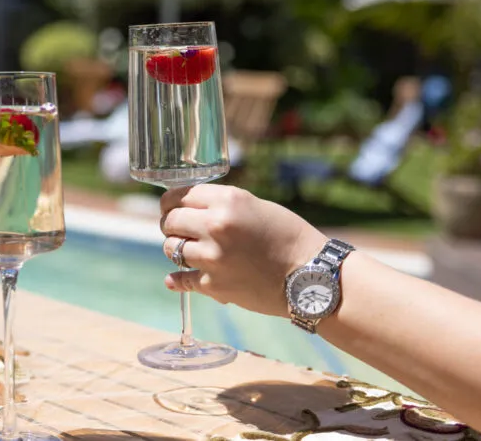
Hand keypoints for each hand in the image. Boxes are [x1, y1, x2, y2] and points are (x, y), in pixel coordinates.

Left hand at [159, 184, 326, 316]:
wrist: (310, 276)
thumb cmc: (288, 237)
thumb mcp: (256, 206)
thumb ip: (221, 204)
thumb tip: (190, 206)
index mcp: (228, 201)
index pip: (180, 195)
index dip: (171, 202)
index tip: (170, 207)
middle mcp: (216, 226)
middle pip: (170, 221)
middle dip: (171, 224)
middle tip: (177, 229)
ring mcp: (212, 257)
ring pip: (170, 248)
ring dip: (176, 249)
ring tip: (188, 251)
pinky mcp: (213, 285)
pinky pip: (180, 279)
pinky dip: (177, 279)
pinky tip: (175, 278)